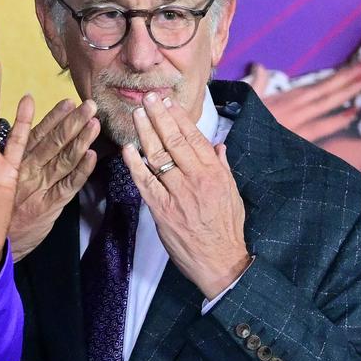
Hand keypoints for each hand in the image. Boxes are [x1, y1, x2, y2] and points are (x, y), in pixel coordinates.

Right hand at [9, 98, 98, 260]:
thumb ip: (10, 159)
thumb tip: (22, 136)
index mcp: (13, 163)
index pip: (36, 135)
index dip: (53, 118)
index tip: (68, 102)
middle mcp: (27, 172)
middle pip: (53, 143)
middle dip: (73, 122)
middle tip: (90, 105)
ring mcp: (40, 189)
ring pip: (63, 160)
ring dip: (81, 141)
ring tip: (95, 123)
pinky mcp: (49, 207)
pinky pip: (68, 186)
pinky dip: (81, 171)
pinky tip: (92, 156)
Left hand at [121, 93, 250, 298]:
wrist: (221, 262)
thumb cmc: (226, 229)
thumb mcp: (233, 194)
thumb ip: (222, 168)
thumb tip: (218, 146)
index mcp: (215, 174)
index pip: (195, 138)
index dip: (179, 118)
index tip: (168, 103)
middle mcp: (197, 179)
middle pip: (175, 141)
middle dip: (159, 117)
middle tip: (147, 98)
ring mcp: (178, 194)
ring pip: (158, 157)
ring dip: (145, 133)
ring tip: (135, 115)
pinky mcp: (162, 210)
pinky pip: (145, 182)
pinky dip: (135, 164)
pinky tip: (127, 149)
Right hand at [248, 61, 360, 142]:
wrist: (232, 138)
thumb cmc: (239, 120)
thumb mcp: (249, 99)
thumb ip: (258, 82)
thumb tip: (258, 65)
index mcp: (285, 97)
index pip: (319, 84)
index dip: (339, 75)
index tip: (357, 66)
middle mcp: (294, 106)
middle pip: (327, 89)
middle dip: (349, 77)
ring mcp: (296, 120)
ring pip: (326, 103)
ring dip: (347, 92)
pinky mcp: (296, 136)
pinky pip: (321, 127)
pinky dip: (337, 120)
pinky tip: (352, 113)